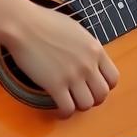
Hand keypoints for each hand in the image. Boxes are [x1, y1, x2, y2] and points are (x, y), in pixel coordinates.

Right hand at [3, 0, 119, 118]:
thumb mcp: (76, 30)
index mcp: (95, 49)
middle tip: (82, 96)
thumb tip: (90, 59)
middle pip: (102, 94)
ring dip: (78, 106)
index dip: (104, 86)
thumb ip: (87, 47)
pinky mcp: (55, 84)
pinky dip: (64, 113)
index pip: (113, 78)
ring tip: (69, 102)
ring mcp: (72, 75)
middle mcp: (88, 64)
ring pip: (87, 104)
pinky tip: (59, 110)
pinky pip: (67, 108)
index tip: (94, 87)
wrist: (23, 25)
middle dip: (93, 99)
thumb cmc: (44, 22)